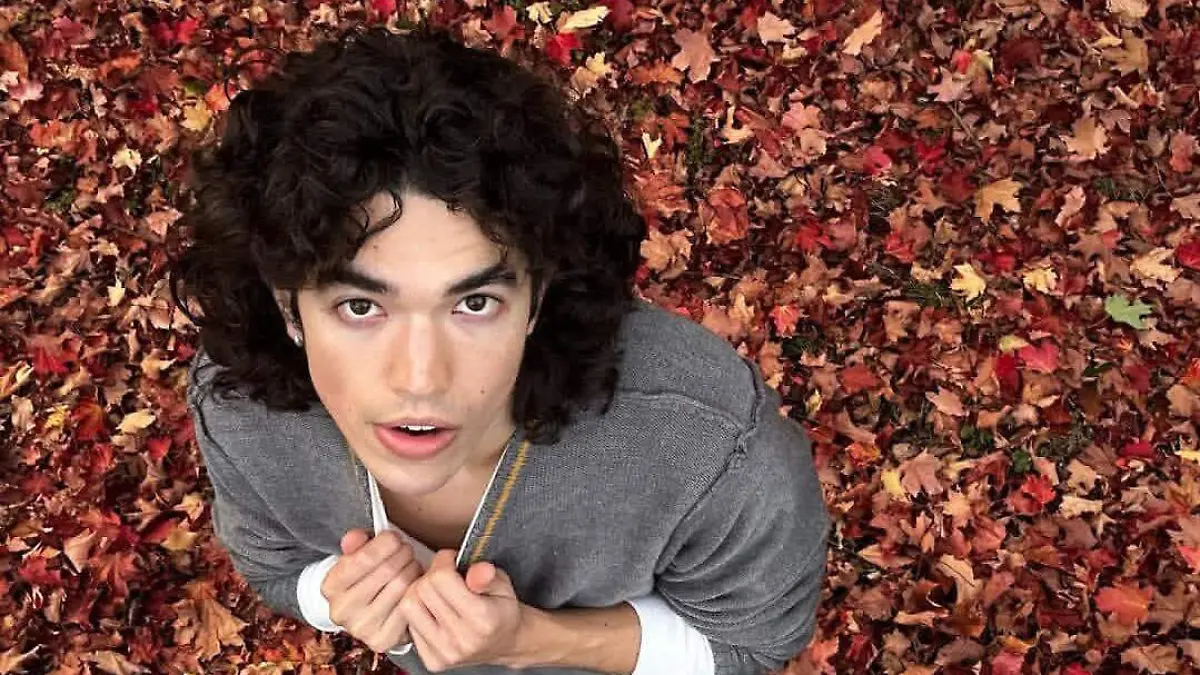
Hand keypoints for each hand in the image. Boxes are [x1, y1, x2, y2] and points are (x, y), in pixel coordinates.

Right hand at [321, 529, 424, 652]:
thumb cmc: (362, 578)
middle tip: (407, 550)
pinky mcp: (383, 640)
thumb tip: (355, 538)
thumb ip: (356, 542)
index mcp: (330, 587)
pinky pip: (410, 606)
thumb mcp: (355, 557)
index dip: (385, 543)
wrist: (363, 615)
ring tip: (411, 566)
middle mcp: (341, 611)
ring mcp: (362, 628)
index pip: (363, 558)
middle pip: (388, 570)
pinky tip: (414, 586)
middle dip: (403, 553)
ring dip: (413, 570)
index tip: (394, 538)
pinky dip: (418, 592)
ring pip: (402, 586)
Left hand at [399, 549, 523, 670]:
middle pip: (422, 589)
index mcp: (482, 619)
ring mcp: (445, 653)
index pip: (441, 578)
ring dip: (419, 593)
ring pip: (408, 606)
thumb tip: (478, 569)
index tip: (452, 560)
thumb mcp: (503, 585)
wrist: (505, 643)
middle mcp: (462, 639)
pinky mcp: (433, 660)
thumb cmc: (502, 611)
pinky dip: (418, 613)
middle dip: (432, 574)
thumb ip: (488, 576)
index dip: (444, 560)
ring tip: (436, 592)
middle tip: (446, 575)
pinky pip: (408, 625)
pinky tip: (434, 611)